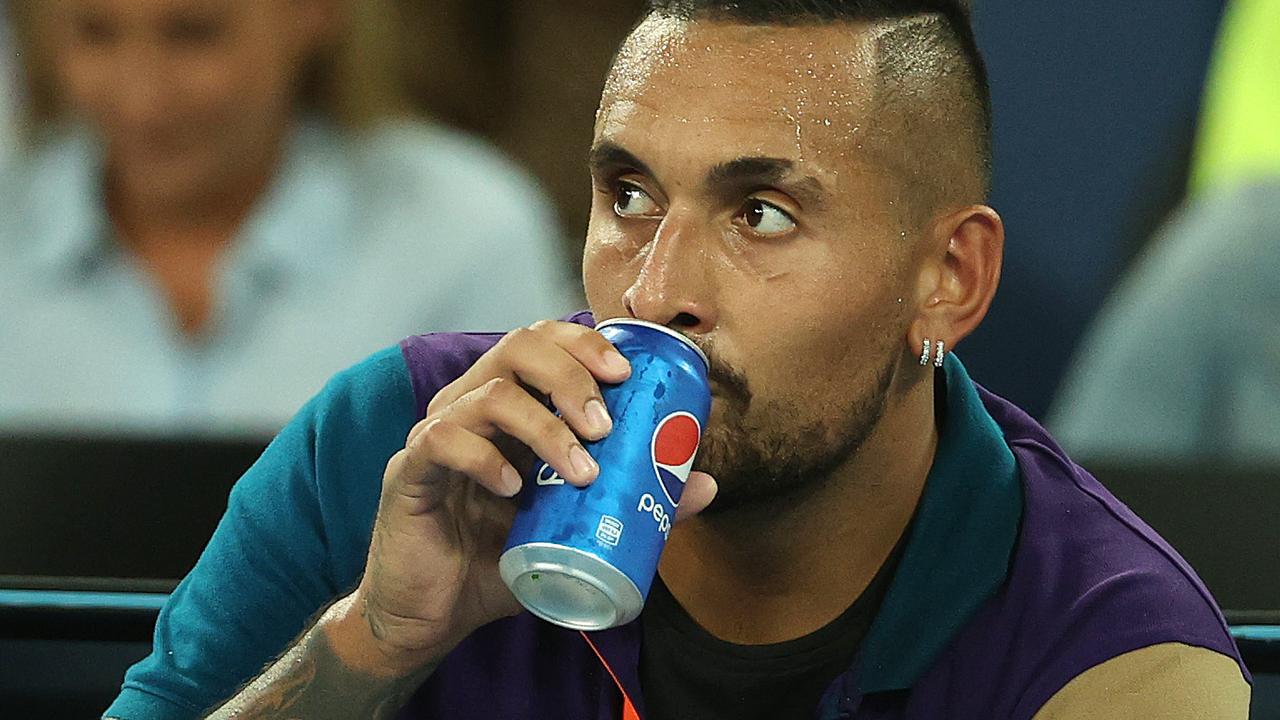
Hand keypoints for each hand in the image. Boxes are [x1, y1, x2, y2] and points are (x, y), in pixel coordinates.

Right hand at [345, 320, 717, 675]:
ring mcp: (436, 433)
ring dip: (545, 427)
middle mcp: (470, 404)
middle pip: (518, 346)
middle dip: (572, 376)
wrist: (433, 615)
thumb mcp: (574, 529)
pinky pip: (443, 440)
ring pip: (489, 394)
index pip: (544, 341)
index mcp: (510, 404)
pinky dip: (484, 457)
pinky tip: (513, 488)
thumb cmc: (500, 560)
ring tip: (580, 470)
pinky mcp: (409, 470)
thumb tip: (705, 484)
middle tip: (606, 424)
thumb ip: (633, 501)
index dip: (585, 344)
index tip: (626, 374)